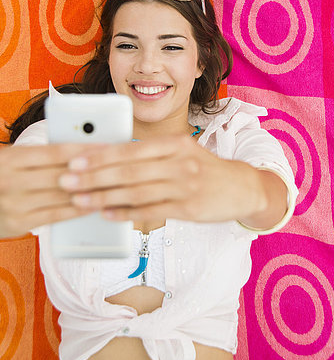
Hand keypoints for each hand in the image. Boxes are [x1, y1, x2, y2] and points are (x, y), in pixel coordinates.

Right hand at [0, 143, 106, 237]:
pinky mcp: (19, 223)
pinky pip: (56, 215)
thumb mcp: (13, 159)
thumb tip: (80, 150)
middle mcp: (12, 180)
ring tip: (111, 186)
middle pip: (62, 174)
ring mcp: (15, 203)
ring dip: (90, 191)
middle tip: (116, 167)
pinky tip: (93, 205)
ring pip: (62, 196)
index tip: (106, 146)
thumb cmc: (1, 175)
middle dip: (93, 170)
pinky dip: (77, 209)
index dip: (83, 148)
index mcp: (11, 158)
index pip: (56, 151)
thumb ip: (40, 156)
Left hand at [59, 135, 266, 224]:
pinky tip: (107, 215)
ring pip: (136, 192)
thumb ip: (150, 156)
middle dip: (93, 177)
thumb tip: (109, 161)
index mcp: (174, 144)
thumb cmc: (204, 169)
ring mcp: (185, 185)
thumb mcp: (181, 152)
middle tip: (66, 182)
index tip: (73, 161)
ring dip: (104, 197)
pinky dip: (126, 213)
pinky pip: (151, 210)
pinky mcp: (189, 208)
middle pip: (129, 170)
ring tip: (79, 201)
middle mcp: (179, 162)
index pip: (130, 149)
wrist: (242, 187)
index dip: (99, 156)